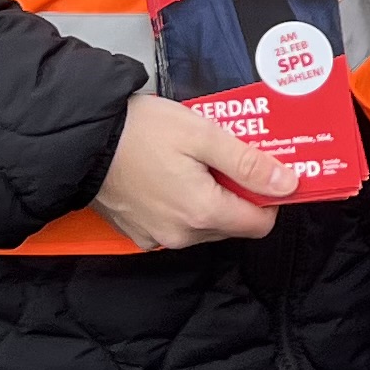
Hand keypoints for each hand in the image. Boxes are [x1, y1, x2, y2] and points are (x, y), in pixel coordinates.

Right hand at [92, 91, 289, 247]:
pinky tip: (172, 174)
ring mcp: (156, 237)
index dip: (269, 196)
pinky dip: (183, 203)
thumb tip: (288, 184)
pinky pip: (176, 224)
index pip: (260, 223)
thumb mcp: (203, 135)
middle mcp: (181, 235)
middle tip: (229, 157)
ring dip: (211, 197)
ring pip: (205, 225)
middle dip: (238, 193)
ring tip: (198, 161)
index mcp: (202, 213)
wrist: (81, 140)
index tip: (265, 169)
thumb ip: (248, 163)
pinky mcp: (138, 232)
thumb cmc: (142, 131)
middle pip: (232, 224)